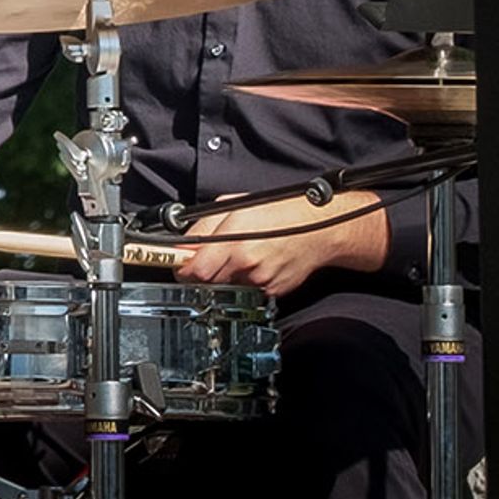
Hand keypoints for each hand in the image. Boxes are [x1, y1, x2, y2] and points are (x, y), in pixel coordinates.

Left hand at [173, 188, 390, 294]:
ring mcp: (261, 282)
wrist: (319, 228)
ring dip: (224, 276)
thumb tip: (182, 246)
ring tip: (236, 255)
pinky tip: (254, 263)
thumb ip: (202, 227)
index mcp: (235, 242)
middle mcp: (247, 266)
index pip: (196, 271)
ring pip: (227, 287)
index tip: (180, 266)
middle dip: (203, 271)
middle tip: (208, 257)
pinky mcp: (273, 292)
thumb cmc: (278, 211)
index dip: (183, 270)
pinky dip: (244, 280)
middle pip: (208, 281)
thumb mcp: (231, 206)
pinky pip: (247, 290)